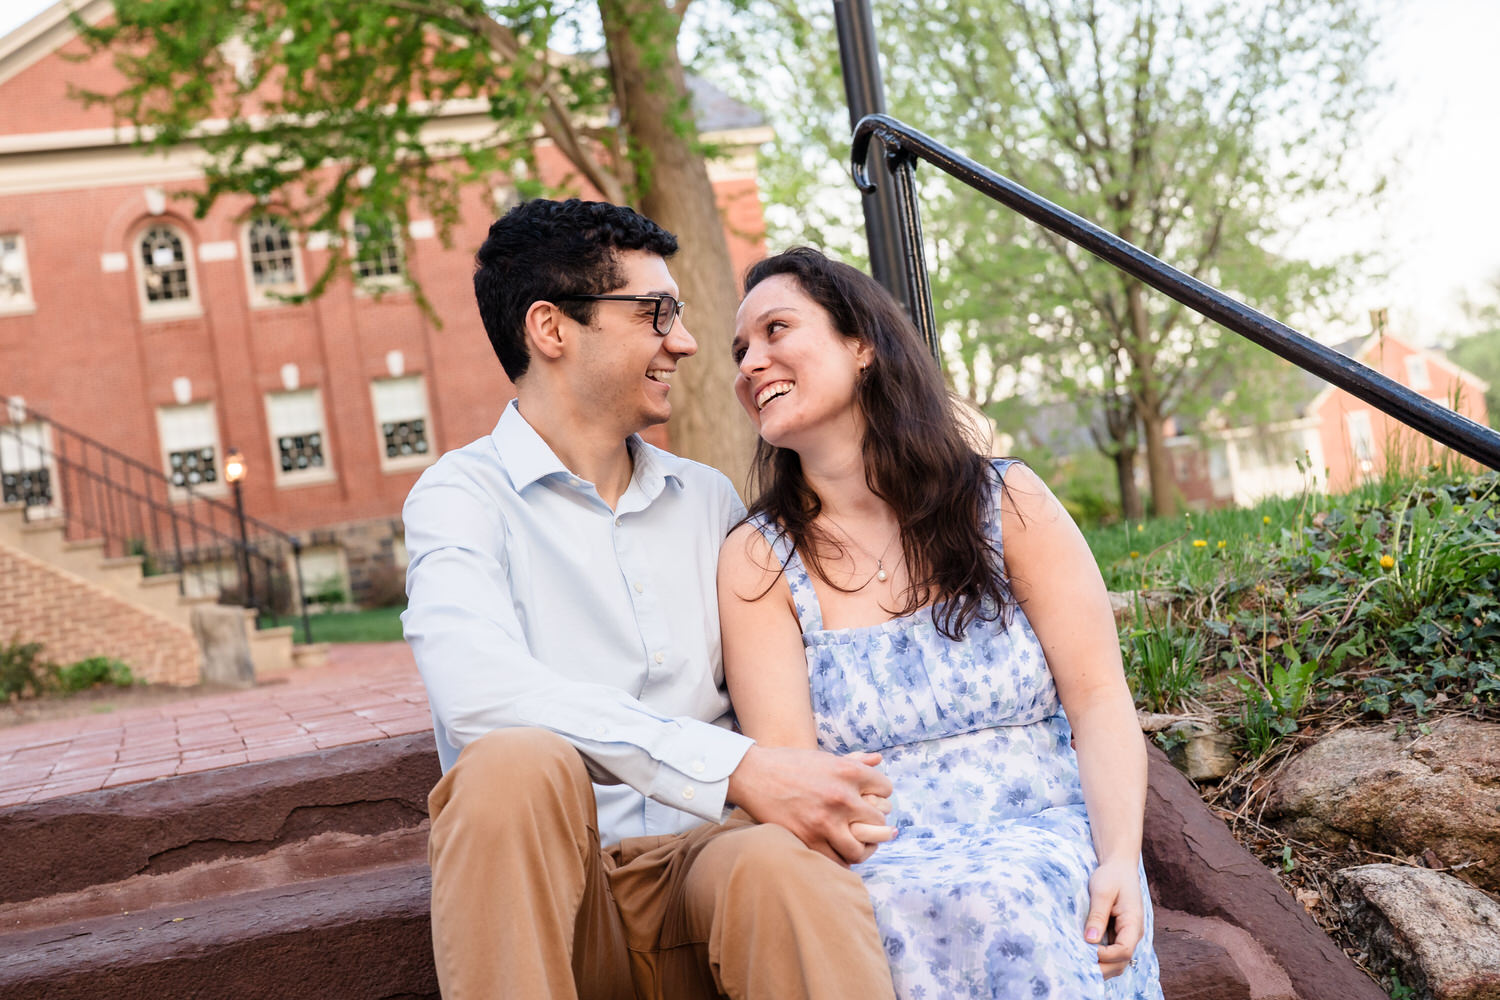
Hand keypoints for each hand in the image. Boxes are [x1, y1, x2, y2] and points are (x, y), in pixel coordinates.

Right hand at [727, 746, 894, 865]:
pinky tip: (838, 852)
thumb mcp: (824, 757)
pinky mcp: (808, 839)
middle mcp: (842, 797)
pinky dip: (841, 859)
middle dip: (875, 825)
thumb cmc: (789, 763)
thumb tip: (877, 760)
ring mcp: (826, 821)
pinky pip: (837, 860)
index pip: (886, 790)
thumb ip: (854, 760)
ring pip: (861, 849)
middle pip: (879, 822)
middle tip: (868, 826)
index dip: (881, 795)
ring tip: (856, 845)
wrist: (754, 774)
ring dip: (861, 849)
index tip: (873, 800)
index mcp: (848, 772)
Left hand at [1085, 859, 1143, 978]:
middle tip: (1077, 965)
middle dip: (1101, 968)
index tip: (1086, 948)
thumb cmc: (1112, 876)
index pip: (1124, 951)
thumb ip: (1097, 915)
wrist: (1119, 867)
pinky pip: (1111, 954)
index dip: (1105, 955)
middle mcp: (1132, 934)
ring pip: (1116, 962)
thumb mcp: (1102, 891)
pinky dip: (1099, 959)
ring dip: (1100, 966)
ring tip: (1078, 964)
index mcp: (1133, 924)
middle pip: (1121, 963)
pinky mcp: (1117, 935)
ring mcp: (1126, 936)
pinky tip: (1082, 955)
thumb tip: (1090, 939)